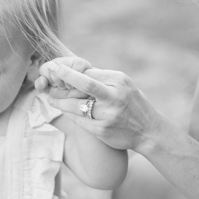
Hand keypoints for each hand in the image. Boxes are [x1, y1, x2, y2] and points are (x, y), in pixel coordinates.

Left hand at [37, 57, 159, 151]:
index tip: (57, 67)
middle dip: (65, 76)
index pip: (90, 73)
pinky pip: (79, 120)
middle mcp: (114, 96)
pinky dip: (69, 113)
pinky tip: (63, 109)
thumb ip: (104, 79)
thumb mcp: (124, 86)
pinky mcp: (102, 130)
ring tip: (51, 98)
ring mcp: (108, 114)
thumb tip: (78, 71)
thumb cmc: (134, 104)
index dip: (71, 71)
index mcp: (119, 81)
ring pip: (77, 105)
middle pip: (85, 84)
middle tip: (49, 71)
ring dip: (60, 101)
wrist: (149, 131)